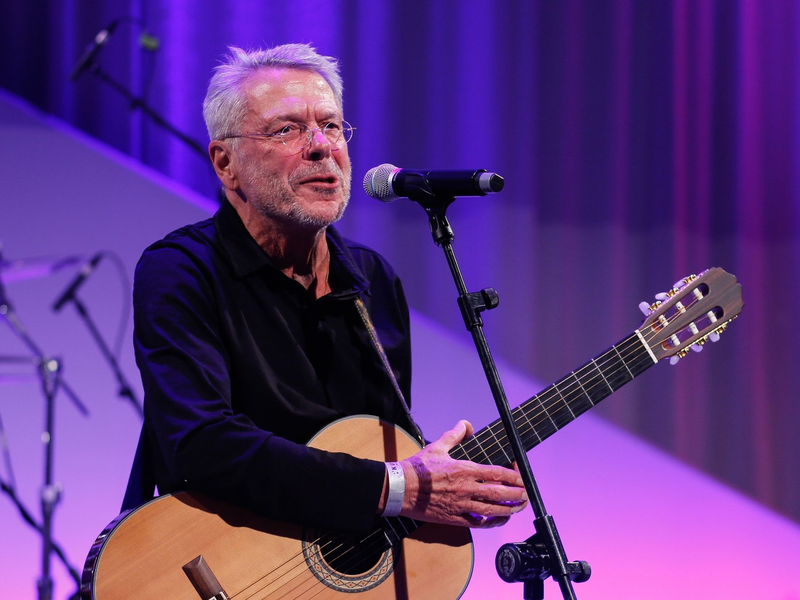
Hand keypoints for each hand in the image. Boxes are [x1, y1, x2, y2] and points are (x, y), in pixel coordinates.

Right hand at [399, 420, 527, 527]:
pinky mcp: (454, 518)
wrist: (400, 489)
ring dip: (509, 509)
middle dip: (517, 494)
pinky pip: (478, 524)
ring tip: (520, 507)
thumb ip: (455, 434)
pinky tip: (499, 519)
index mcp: (464, 470)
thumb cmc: (418, 468)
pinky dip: (492, 522)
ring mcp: (461, 506)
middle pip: (499, 494)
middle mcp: (465, 489)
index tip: (521, 476)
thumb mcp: (437, 446)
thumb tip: (467, 424)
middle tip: (527, 493)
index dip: (513, 475)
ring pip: (492, 510)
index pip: (496, 473)